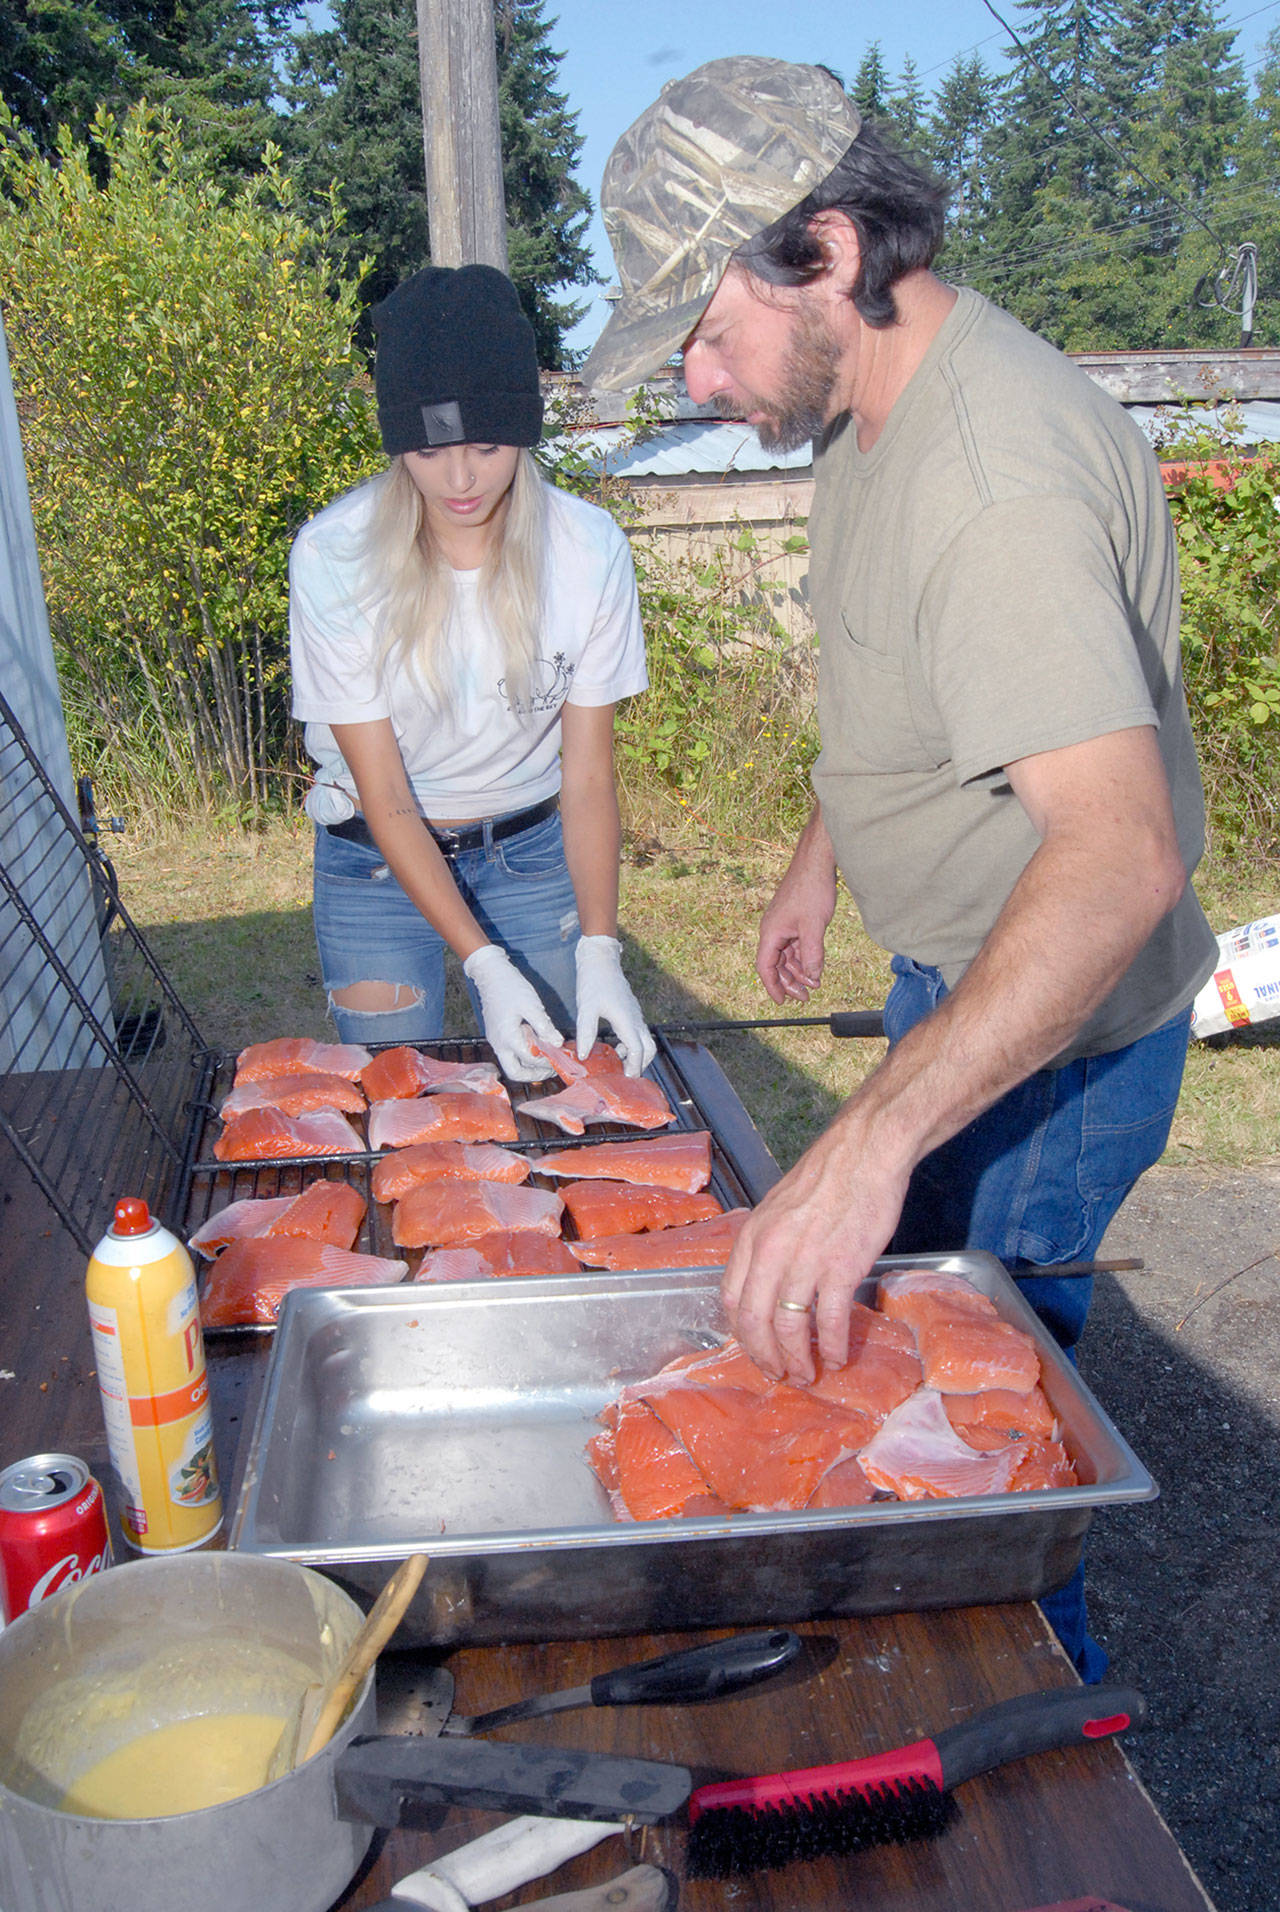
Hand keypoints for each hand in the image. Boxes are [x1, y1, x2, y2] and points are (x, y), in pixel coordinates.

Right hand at [462, 945, 561, 1080]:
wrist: (490, 974)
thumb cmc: (510, 987)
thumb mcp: (531, 1005)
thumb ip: (545, 1026)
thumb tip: (557, 1044)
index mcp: (508, 1037)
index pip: (531, 1059)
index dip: (548, 1061)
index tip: (562, 1057)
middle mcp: (499, 1044)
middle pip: (516, 1073)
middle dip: (535, 1074)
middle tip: (553, 1068)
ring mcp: (496, 1041)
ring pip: (512, 1065)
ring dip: (530, 1066)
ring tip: (548, 1059)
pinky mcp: (497, 1036)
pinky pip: (510, 1053)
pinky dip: (524, 1056)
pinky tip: (537, 1046)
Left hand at [575, 935, 655, 1076]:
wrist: (601, 960)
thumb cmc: (593, 982)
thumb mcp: (586, 1008)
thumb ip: (586, 1032)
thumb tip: (584, 1056)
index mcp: (627, 1020)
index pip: (638, 1050)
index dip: (634, 1067)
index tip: (626, 1079)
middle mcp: (636, 1018)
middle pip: (649, 1048)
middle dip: (640, 1065)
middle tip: (626, 1077)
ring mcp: (636, 1014)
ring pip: (645, 1041)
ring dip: (636, 1055)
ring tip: (619, 1064)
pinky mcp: (632, 1011)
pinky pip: (638, 1033)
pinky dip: (632, 1045)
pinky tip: (615, 1047)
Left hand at [721, 1112, 908, 1382]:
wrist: (863, 1154)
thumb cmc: (825, 1178)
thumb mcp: (778, 1208)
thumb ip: (768, 1244)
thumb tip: (766, 1281)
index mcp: (752, 1236)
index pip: (730, 1297)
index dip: (740, 1331)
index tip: (753, 1347)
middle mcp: (771, 1252)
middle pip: (754, 1320)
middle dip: (764, 1356)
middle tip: (778, 1374)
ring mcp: (805, 1262)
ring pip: (789, 1327)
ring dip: (796, 1359)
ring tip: (806, 1375)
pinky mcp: (841, 1268)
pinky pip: (830, 1320)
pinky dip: (832, 1346)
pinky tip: (836, 1358)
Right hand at [756, 811, 837, 1004]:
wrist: (816, 862)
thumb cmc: (812, 890)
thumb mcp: (814, 927)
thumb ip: (812, 954)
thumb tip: (812, 977)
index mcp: (771, 932)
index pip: (765, 967)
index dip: (773, 986)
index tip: (782, 1002)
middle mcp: (773, 930)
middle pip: (777, 964)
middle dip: (791, 981)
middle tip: (807, 996)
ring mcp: (783, 925)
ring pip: (787, 956)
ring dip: (800, 970)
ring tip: (816, 983)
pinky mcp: (794, 920)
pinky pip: (795, 945)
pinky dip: (805, 957)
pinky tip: (816, 966)